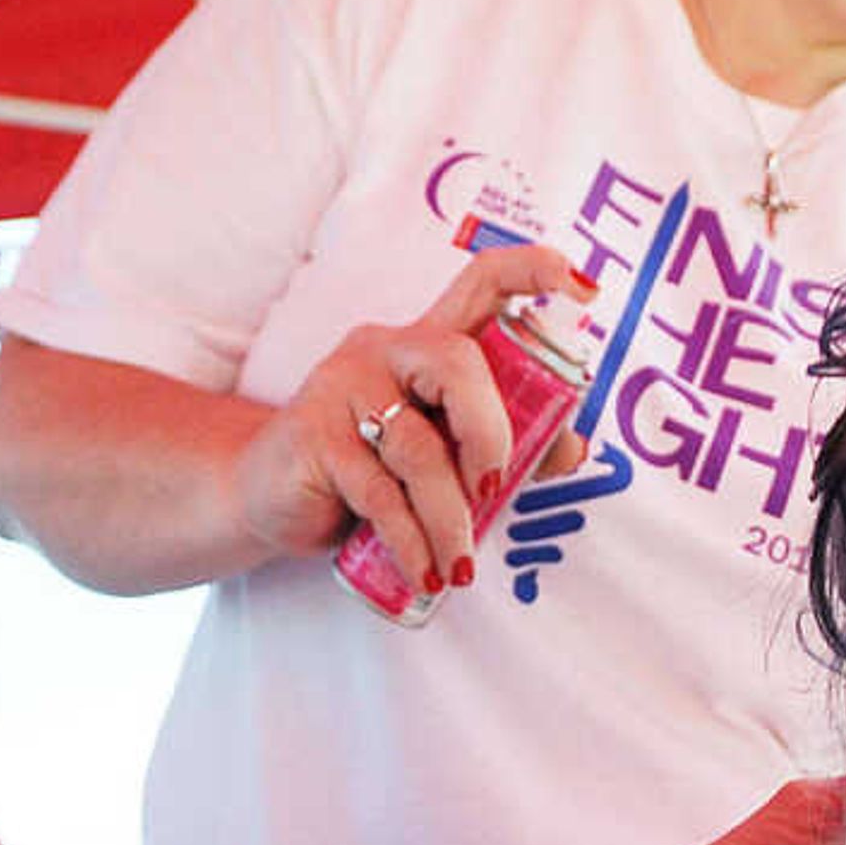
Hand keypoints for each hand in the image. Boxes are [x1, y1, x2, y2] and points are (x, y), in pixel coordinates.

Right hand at [229, 242, 594, 592]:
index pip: (481, 282)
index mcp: (428, 343)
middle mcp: (387, 349)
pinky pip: (381, 494)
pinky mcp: (315, 435)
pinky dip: (411, 542)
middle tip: (494, 489)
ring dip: (449, 517)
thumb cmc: (369, 472)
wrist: (270, 497)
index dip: (529, 272)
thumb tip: (572, 449)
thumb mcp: (442, 457)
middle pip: (456, 362)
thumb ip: (503, 447)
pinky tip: (424, 572)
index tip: (575, 282)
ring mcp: (344, 386)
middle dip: (489, 433)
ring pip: (418, 447)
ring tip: (458, 565)